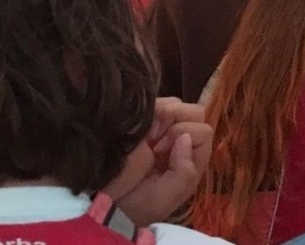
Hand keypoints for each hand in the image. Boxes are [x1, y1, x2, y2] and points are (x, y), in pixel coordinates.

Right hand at [109, 98, 213, 225]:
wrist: (100, 199)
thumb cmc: (132, 204)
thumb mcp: (163, 199)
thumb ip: (183, 174)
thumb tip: (185, 138)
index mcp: (190, 160)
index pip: (203, 132)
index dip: (185, 135)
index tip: (161, 151)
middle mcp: (180, 141)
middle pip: (195, 113)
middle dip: (176, 122)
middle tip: (154, 143)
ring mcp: (162, 128)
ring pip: (176, 104)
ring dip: (162, 116)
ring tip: (145, 136)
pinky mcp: (144, 120)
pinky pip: (156, 101)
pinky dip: (150, 109)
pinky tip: (139, 128)